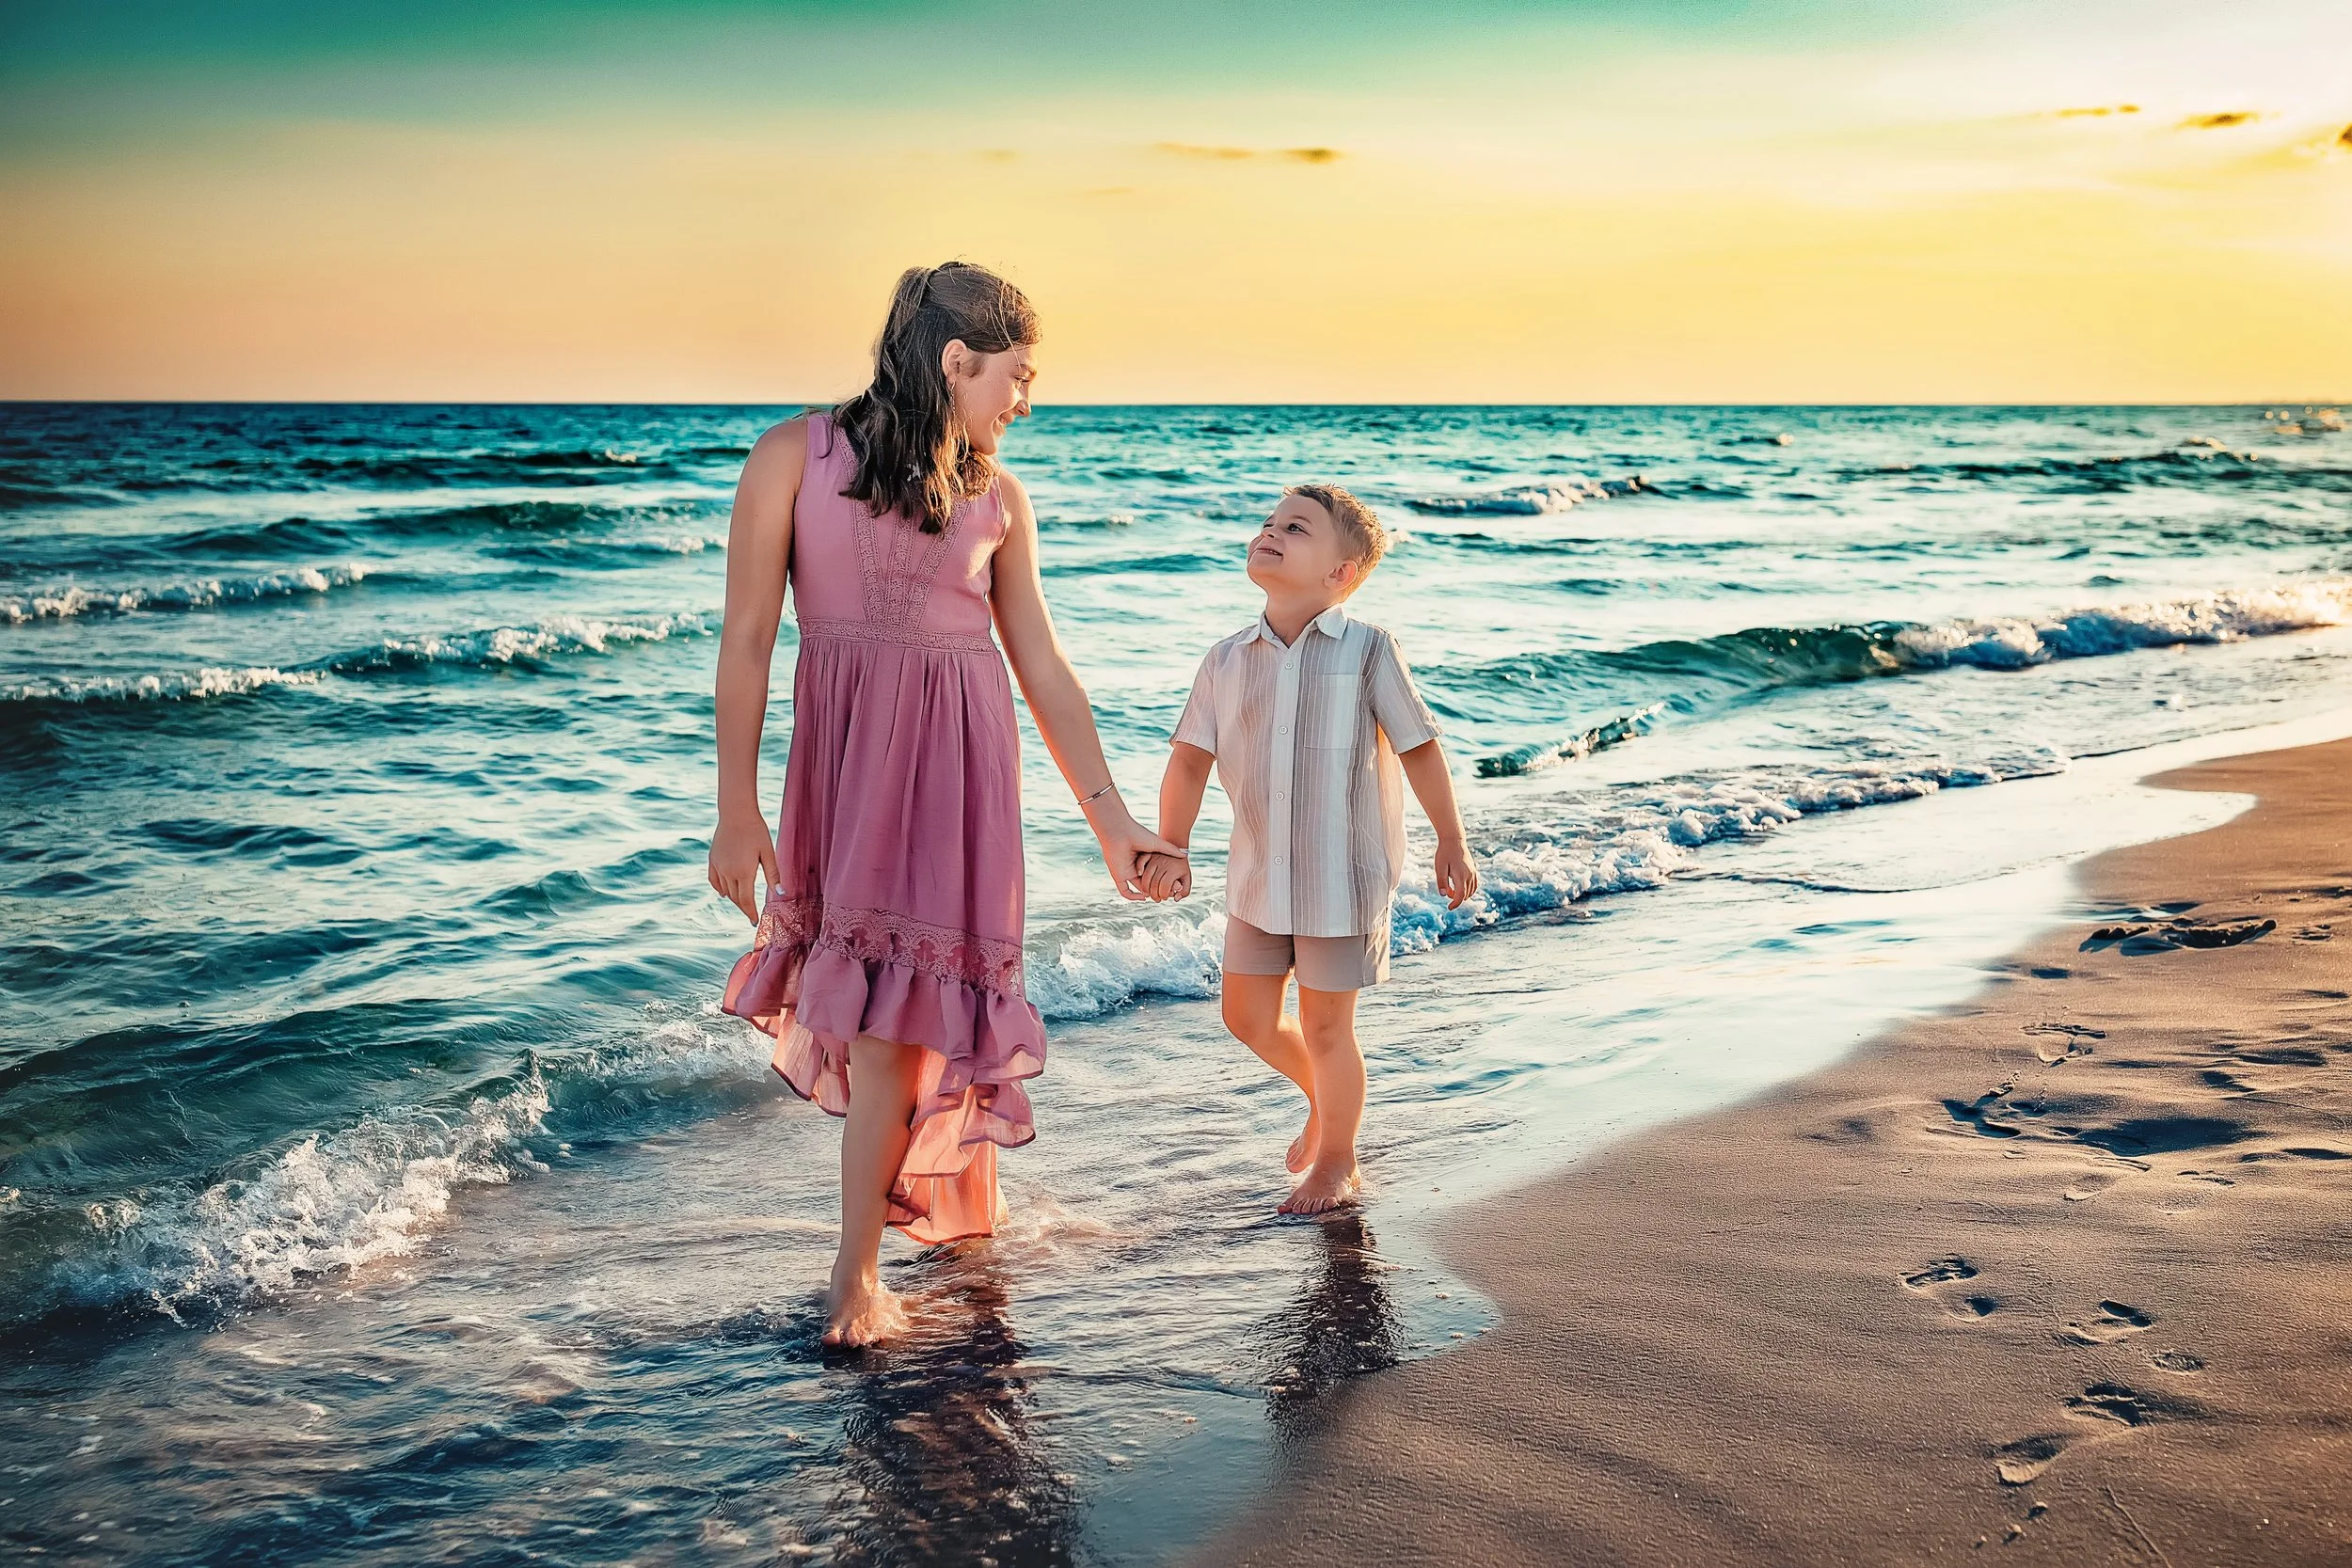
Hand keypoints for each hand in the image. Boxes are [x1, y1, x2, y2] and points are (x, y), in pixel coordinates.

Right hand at [708, 809, 778, 923]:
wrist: (736, 813)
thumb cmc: (756, 831)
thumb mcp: (768, 853)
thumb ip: (773, 874)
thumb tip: (780, 894)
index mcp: (743, 872)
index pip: (746, 900)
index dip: (750, 912)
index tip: (754, 922)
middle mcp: (728, 872)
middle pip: (735, 897)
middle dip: (744, 907)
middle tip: (751, 914)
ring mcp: (718, 866)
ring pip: (724, 890)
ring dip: (733, 899)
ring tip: (742, 904)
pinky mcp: (712, 860)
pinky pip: (714, 880)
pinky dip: (719, 889)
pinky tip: (724, 893)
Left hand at [1092, 808, 1187, 901]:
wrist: (1120, 832)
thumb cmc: (1138, 835)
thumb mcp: (1158, 844)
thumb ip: (1171, 850)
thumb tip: (1185, 854)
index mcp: (1143, 859)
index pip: (1155, 874)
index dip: (1164, 879)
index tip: (1173, 883)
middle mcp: (1135, 867)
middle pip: (1148, 882)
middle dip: (1158, 888)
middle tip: (1169, 892)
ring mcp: (1126, 872)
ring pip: (1138, 888)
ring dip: (1148, 893)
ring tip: (1159, 895)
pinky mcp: (1119, 876)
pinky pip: (1125, 891)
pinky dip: (1133, 897)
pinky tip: (1144, 897)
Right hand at [1137, 851, 1192, 901]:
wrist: (1178, 848)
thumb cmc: (1182, 868)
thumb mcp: (1187, 878)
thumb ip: (1185, 891)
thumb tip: (1175, 899)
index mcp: (1174, 869)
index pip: (1165, 886)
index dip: (1164, 895)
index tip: (1164, 898)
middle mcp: (1164, 863)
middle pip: (1155, 883)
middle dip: (1154, 895)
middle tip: (1156, 899)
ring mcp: (1155, 858)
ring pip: (1146, 877)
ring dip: (1145, 888)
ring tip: (1148, 894)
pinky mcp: (1149, 855)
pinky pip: (1141, 864)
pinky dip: (1139, 872)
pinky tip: (1141, 880)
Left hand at [1434, 837, 1478, 909]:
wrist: (1454, 840)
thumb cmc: (1444, 853)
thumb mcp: (1439, 867)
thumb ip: (1441, 881)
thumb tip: (1443, 895)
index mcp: (1460, 876)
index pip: (1460, 895)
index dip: (1455, 903)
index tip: (1449, 908)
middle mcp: (1469, 875)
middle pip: (1465, 894)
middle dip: (1456, 898)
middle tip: (1446, 890)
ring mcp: (1473, 872)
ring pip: (1471, 890)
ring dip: (1462, 894)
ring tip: (1451, 888)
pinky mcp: (1473, 870)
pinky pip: (1474, 885)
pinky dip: (1469, 890)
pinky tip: (1460, 887)